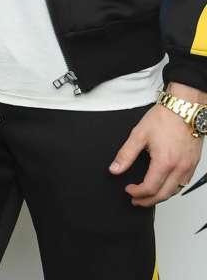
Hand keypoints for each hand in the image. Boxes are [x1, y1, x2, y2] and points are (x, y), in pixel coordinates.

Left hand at [109, 82, 204, 205]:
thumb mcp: (138, 134)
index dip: (137, 192)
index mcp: (164, 162)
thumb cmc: (164, 118)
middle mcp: (179, 168)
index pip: (150, 188)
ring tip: (148, 195)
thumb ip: (125, 154)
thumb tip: (115, 168)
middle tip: (136, 200)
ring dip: (161, 196)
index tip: (128, 190)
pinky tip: (164, 184)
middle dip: (148, 201)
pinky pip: (184, 183)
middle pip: (164, 195)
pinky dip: (173, 188)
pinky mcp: (193, 163)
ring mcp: (188, 167)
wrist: (184, 108)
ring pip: (175, 191)